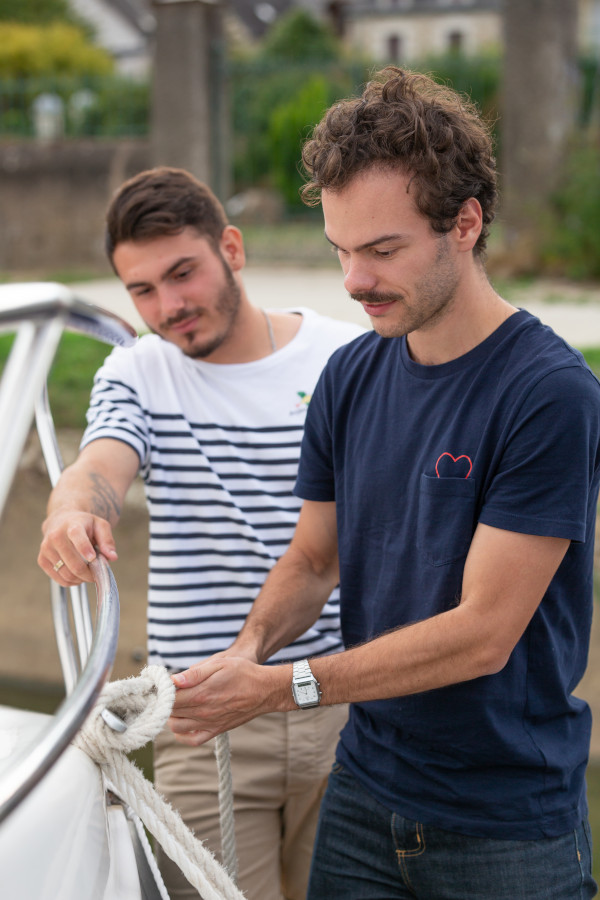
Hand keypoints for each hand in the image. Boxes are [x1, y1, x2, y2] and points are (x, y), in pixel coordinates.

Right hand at [38, 510, 117, 585]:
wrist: (61, 520)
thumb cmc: (83, 524)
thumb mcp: (100, 525)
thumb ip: (107, 540)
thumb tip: (112, 557)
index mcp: (72, 525)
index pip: (77, 537)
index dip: (85, 549)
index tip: (93, 558)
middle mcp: (56, 536)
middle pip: (74, 564)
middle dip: (89, 573)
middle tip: (96, 574)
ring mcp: (46, 549)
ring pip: (67, 574)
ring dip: (80, 579)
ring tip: (87, 573)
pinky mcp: (42, 560)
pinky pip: (59, 579)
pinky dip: (71, 581)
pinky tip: (76, 575)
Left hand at [168, 656, 289, 745]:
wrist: (265, 690)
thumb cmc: (243, 672)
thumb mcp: (220, 664)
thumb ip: (195, 673)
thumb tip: (173, 679)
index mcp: (201, 694)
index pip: (169, 698)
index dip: (160, 692)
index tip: (158, 684)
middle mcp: (202, 712)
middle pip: (170, 712)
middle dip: (162, 702)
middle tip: (163, 692)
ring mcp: (209, 724)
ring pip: (176, 727)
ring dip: (170, 716)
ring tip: (173, 704)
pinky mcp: (216, 731)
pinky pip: (191, 739)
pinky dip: (181, 734)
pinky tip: (182, 721)